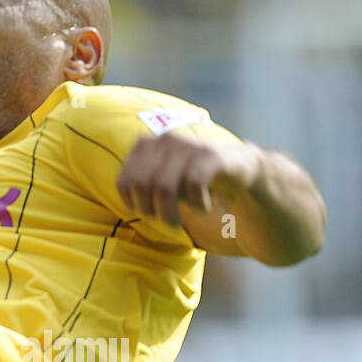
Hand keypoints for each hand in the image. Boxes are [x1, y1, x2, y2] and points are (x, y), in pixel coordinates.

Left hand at [116, 135, 263, 226]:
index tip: (149, 212)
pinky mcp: (210, 156)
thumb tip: (129, 201)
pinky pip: (193, 186)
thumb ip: (138, 185)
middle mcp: (163, 140)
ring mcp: (187, 145)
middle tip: (167, 221)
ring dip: (170, 214)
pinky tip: (204, 207)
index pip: (124, 182)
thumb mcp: (158, 179)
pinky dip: (197, 205)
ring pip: (164, 188)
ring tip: (180, 221)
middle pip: (142, 186)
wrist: (237, 168)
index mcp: (144, 144)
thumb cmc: (189, 179)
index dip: (134, 205)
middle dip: (151, 212)